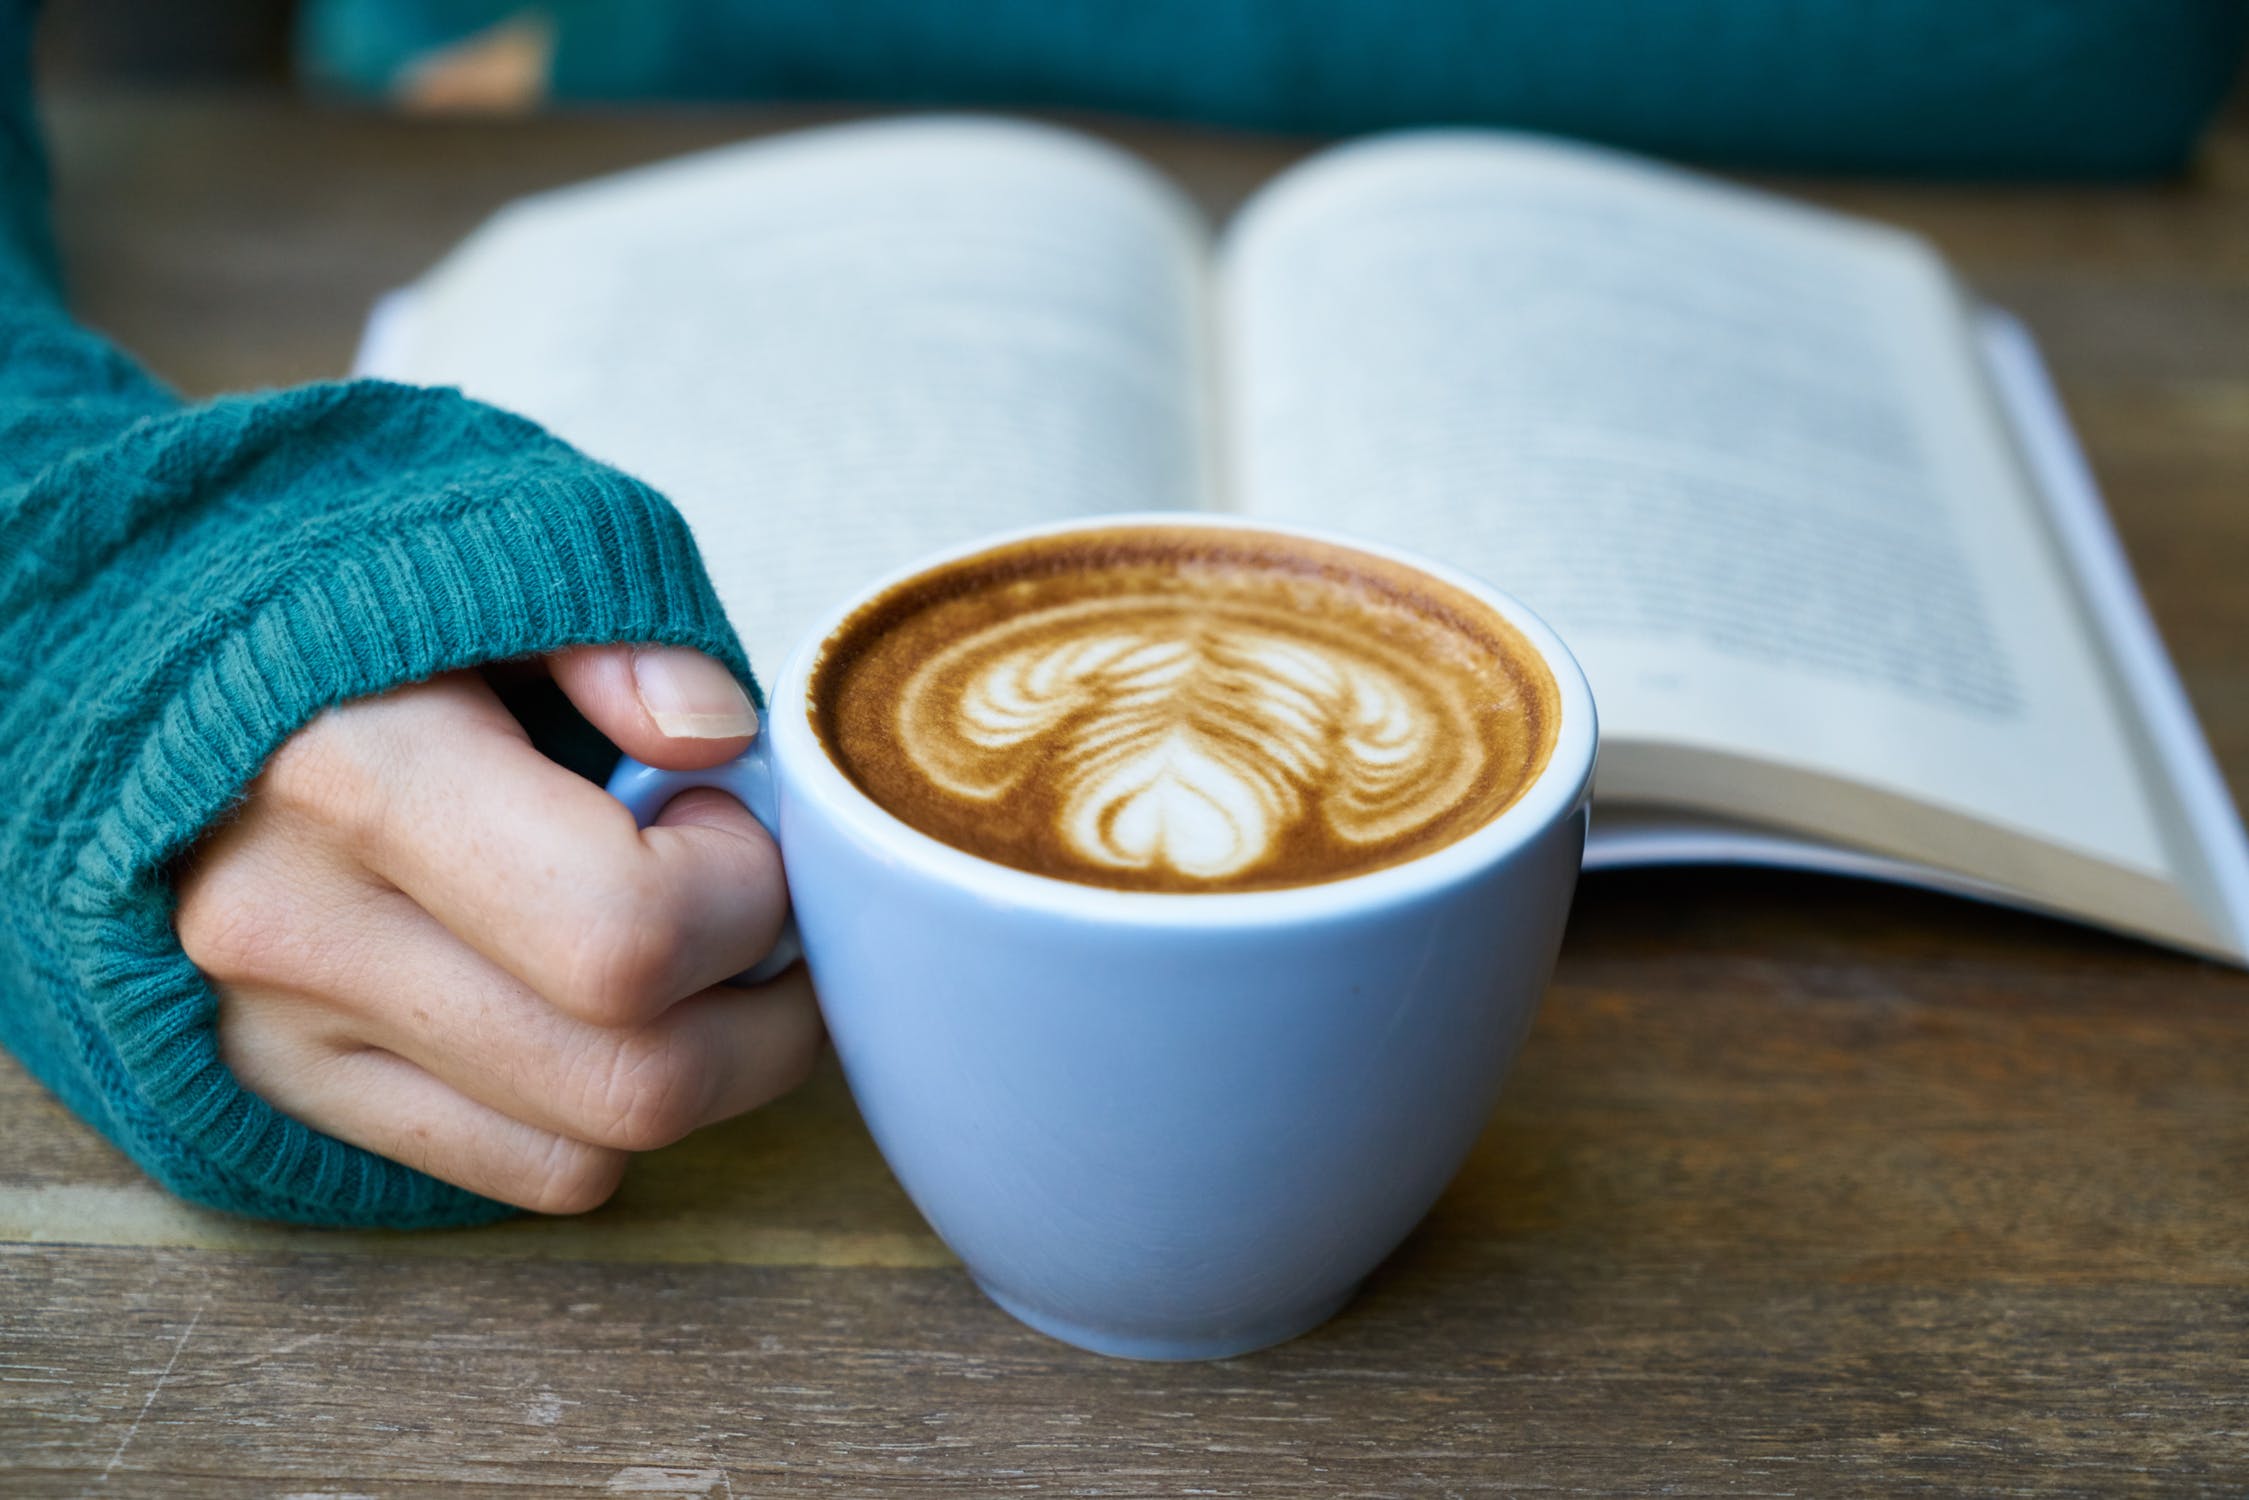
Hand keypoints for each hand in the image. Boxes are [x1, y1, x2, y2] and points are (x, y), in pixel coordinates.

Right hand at [175, 646, 818, 1213]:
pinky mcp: (285, 1093)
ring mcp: (281, 1033)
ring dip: (702, 1072)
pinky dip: (603, 1112)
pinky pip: (518, 1173)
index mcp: (359, 772)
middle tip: (769, 919)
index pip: (627, 932)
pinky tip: (607, 1011)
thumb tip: (719, 737)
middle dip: (766, 1013)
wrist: (134, 650)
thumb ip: (622, 632)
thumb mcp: (495, 544)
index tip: (730, 816)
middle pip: (633, 1079)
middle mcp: (300, 929)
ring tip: (701, 961)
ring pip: (589, 1148)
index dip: (743, 892)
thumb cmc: (353, 597)